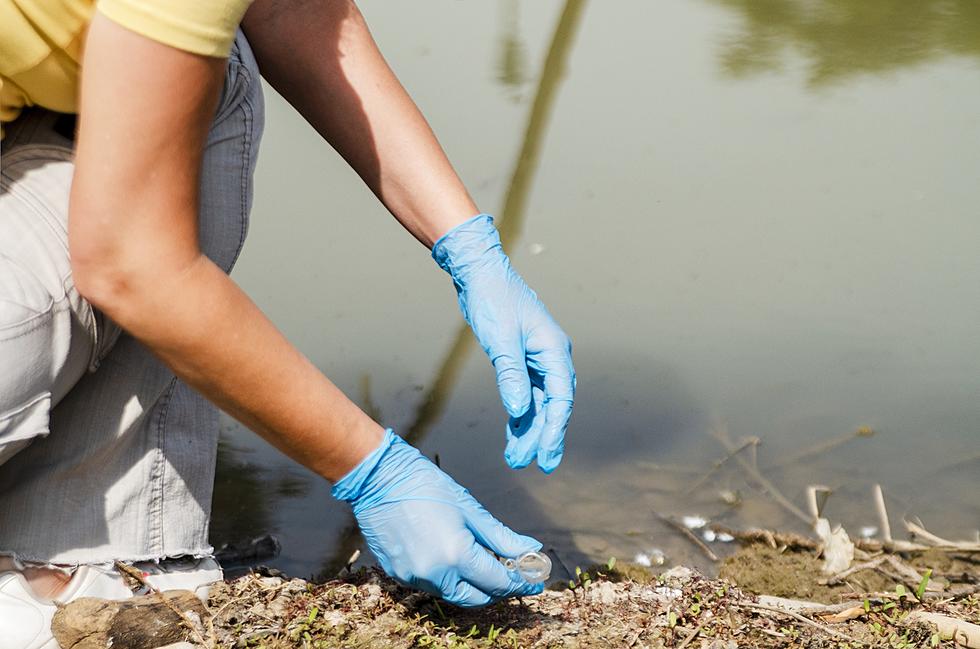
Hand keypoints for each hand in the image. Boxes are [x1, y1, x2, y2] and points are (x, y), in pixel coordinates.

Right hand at [332, 429, 544, 606]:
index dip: (520, 582)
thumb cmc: (424, 484)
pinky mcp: (398, 574)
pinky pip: (431, 585)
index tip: (535, 580)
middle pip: (476, 597)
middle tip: (514, 576)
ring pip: (452, 594)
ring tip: (487, 566)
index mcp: (456, 555)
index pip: (498, 582)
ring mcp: (413, 577)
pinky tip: (457, 560)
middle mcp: (434, 574)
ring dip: (473, 585)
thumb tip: (530, 549)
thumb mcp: (469, 508)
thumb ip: (501, 536)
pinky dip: (449, 578)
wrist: (378, 478)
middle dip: (498, 590)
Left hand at [432, 214, 574, 472]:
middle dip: (542, 436)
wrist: (479, 274)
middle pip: (552, 405)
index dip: (555, 430)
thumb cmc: (493, 300)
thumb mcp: (500, 341)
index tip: (546, 457)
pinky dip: (519, 414)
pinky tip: (512, 434)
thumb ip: (511, 376)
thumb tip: (519, 412)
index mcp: (554, 350)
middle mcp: (551, 356)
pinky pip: (525, 393)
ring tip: (516, 458)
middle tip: (530, 465)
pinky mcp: (521, 358)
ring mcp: (537, 358)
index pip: (561, 398)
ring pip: (538, 402)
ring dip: (528, 429)